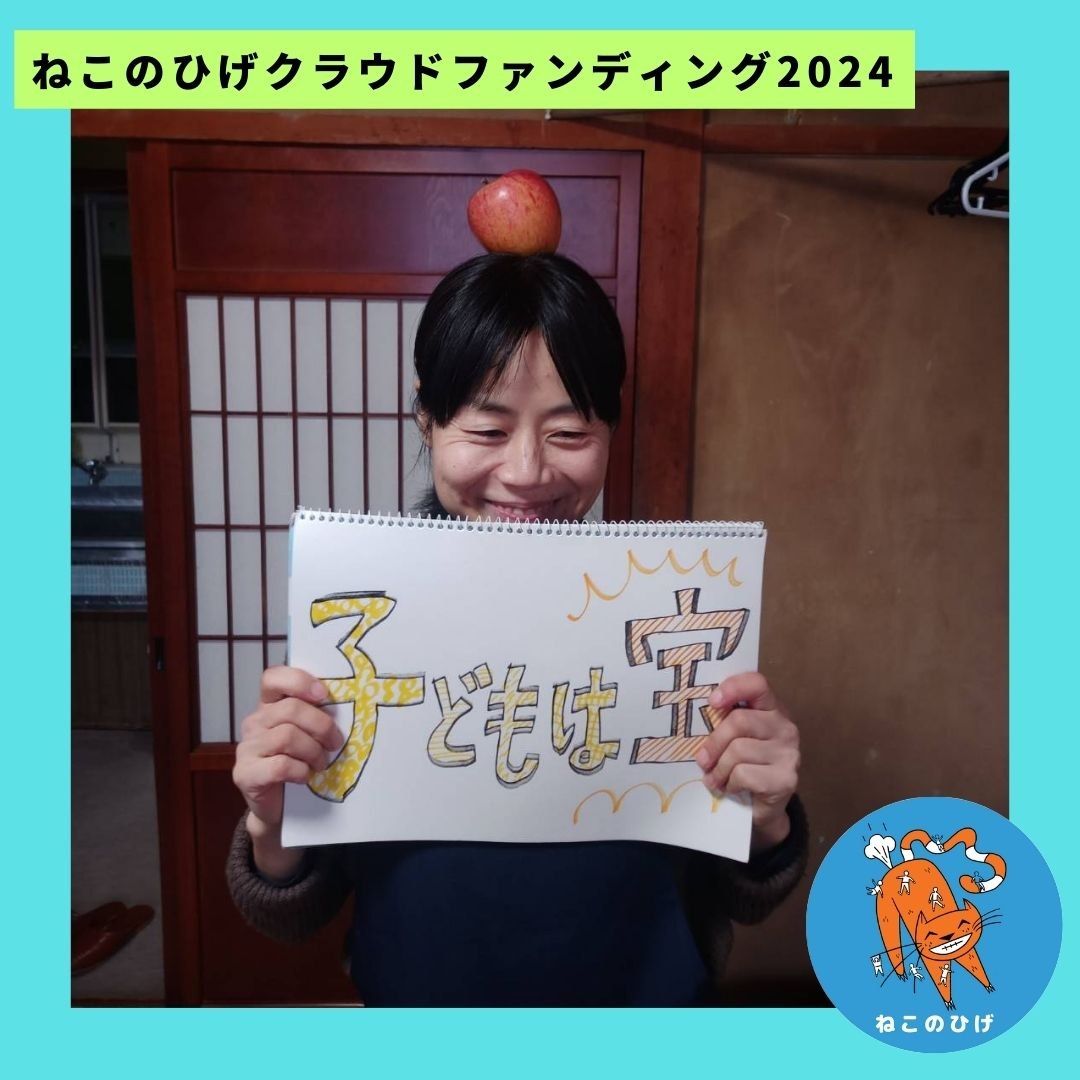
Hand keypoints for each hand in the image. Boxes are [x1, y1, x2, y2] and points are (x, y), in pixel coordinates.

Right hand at [232, 666, 342, 877]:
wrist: (279, 808)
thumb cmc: (299, 763)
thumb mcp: (309, 735)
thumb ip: (316, 715)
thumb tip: (349, 701)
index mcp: (269, 706)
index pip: (273, 678)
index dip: (298, 681)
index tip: (323, 694)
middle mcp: (254, 723)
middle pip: (290, 709)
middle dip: (321, 726)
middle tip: (334, 743)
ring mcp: (246, 748)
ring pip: (287, 736)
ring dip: (313, 751)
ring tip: (321, 764)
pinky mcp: (244, 773)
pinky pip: (280, 765)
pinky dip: (300, 771)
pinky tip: (305, 777)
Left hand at [694, 672, 799, 853]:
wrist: (762, 808)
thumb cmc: (743, 766)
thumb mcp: (733, 738)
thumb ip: (723, 721)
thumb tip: (695, 715)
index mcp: (771, 709)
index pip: (757, 684)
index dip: (733, 687)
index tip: (712, 702)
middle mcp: (785, 727)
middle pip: (739, 721)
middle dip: (714, 742)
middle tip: (702, 760)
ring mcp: (788, 753)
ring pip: (738, 750)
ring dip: (719, 768)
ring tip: (715, 778)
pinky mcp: (785, 779)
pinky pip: (744, 774)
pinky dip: (729, 783)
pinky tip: (730, 788)